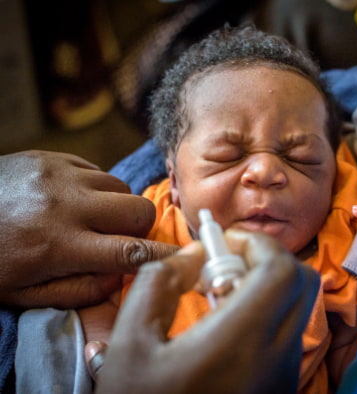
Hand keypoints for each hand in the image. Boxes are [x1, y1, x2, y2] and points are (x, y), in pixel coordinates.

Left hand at [0, 150, 178, 307]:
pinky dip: (96, 189)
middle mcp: (66, 205)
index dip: (163, 256)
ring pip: (122, 188)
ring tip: (93, 218)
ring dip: (117, 207)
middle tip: (123, 238)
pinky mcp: (54, 157)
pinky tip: (74, 200)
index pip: (130, 252)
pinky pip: (98, 172)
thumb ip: (81, 289)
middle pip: (139, 210)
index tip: (182, 257)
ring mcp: (60, 174)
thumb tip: (121, 275)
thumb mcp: (25, 293)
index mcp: (59, 245)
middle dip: (141, 228)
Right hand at [89, 231, 319, 393]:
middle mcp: (277, 358)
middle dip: (265, 258)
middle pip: (300, 282)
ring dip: (265, 283)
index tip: (222, 243)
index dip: (256, 242)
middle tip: (223, 264)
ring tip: (216, 295)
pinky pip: (287, 331)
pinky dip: (265, 310)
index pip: (281, 270)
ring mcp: (285, 375)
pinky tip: (223, 324)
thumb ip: (157, 283)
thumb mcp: (131, 343)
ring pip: (296, 306)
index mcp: (241, 343)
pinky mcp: (282, 385)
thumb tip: (193, 254)